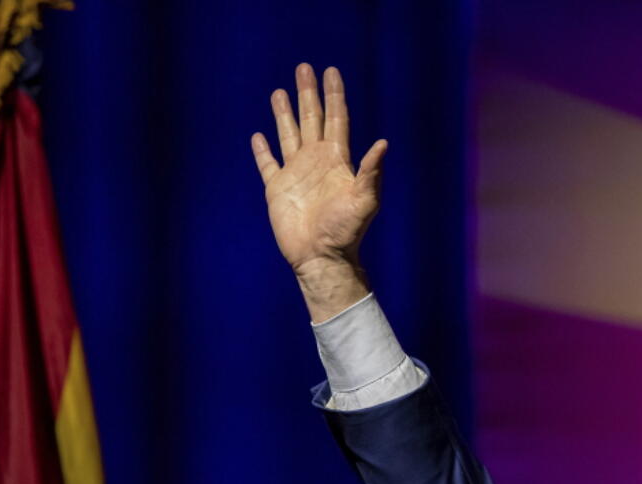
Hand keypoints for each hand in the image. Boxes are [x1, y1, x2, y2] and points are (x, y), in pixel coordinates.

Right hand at [251, 63, 387, 320]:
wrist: (321, 257)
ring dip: (284, 113)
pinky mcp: (277, 189)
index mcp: (337, 161)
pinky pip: (268, 163)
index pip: (336, 119)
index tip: (331, 72)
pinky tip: (258, 136)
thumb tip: (383, 143)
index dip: (334, 95)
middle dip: (308, 93)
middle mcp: (316, 162)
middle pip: (311, 118)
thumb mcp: (364, 200)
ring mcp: (296, 174)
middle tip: (304, 68)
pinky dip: (262, 150)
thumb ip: (371, 172)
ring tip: (279, 91)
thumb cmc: (345, 231)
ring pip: (289, 134)